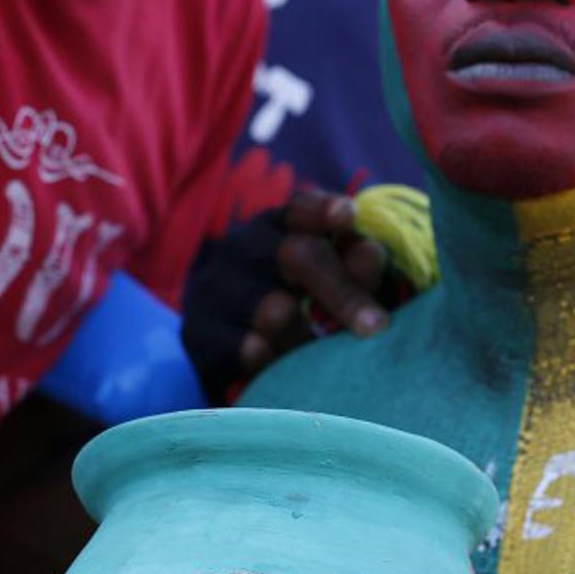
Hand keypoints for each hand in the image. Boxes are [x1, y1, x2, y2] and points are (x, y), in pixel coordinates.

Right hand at [182, 190, 389, 402]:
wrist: (229, 349)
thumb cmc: (299, 307)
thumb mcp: (333, 281)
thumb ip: (357, 267)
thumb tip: (370, 253)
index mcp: (279, 226)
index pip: (300, 209)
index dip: (324, 211)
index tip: (348, 215)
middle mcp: (244, 247)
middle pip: (297, 255)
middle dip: (342, 291)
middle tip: (375, 327)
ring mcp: (216, 288)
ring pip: (272, 308)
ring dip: (306, 333)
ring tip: (316, 351)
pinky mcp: (199, 333)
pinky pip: (244, 348)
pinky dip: (269, 359)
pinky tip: (277, 364)